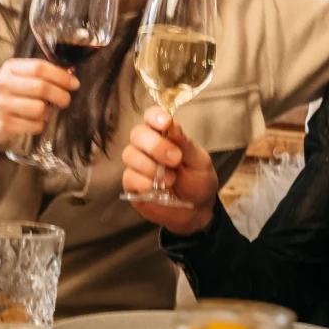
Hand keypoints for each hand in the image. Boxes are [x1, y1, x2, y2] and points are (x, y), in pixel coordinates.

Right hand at [0, 59, 79, 162]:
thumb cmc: (1, 96)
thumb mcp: (13, 78)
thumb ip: (37, 75)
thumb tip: (70, 76)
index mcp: (10, 69)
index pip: (40, 67)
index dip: (61, 76)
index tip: (74, 84)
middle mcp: (4, 85)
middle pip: (42, 88)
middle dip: (61, 95)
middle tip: (65, 100)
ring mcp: (2, 105)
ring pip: (40, 109)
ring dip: (49, 112)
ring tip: (44, 112)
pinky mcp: (4, 125)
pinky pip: (35, 125)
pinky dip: (40, 125)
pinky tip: (33, 122)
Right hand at [122, 106, 218, 233]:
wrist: (196, 211)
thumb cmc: (198, 181)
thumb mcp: (199, 162)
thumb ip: (185, 144)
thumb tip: (171, 125)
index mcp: (165, 135)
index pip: (151, 117)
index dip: (154, 116)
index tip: (166, 123)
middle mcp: (147, 147)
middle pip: (137, 134)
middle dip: (155, 145)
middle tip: (175, 159)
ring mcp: (138, 165)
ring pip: (130, 154)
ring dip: (151, 167)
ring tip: (172, 179)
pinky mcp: (132, 185)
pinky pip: (129, 177)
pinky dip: (144, 182)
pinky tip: (158, 188)